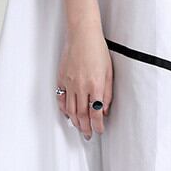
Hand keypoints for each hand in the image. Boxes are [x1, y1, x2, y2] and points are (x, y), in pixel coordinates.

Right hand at [56, 18, 112, 138]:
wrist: (82, 35)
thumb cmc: (97, 49)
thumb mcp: (109, 72)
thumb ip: (107, 93)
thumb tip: (105, 108)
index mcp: (95, 85)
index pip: (96, 113)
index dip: (98, 125)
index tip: (99, 131)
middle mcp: (81, 86)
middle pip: (82, 114)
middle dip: (86, 128)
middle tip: (88, 135)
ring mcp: (69, 83)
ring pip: (70, 109)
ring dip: (75, 122)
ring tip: (79, 128)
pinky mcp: (61, 79)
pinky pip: (61, 98)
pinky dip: (64, 109)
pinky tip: (67, 114)